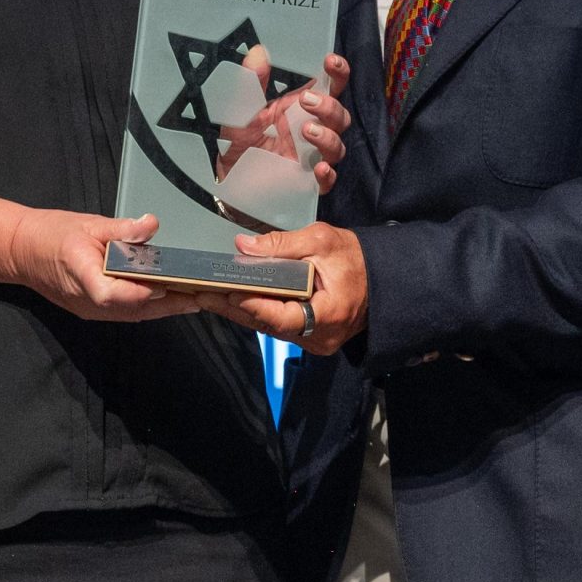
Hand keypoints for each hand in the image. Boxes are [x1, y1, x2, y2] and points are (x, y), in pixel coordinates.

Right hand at [10, 209, 204, 321]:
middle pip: (129, 309)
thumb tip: (150, 224)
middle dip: (166, 305)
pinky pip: (123, 313)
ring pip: (130, 315)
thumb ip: (121, 228)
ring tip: (192, 299)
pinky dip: (146, 307)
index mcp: (80, 272)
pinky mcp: (91, 311)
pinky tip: (167, 299)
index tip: (166, 285)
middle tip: (199, 297)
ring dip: (160, 309)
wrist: (21, 252)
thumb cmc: (53, 233)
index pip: (110, 293)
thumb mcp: (88, 223)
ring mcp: (88, 310)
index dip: (139, 292)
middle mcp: (85, 299)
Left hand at [201, 222, 367, 355]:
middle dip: (233, 308)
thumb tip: (242, 246)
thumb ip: (282, 245)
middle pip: (268, 325)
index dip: (253, 306)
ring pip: (269, 327)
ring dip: (239, 310)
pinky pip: (276, 325)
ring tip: (207, 295)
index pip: (283, 317)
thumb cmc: (355, 259)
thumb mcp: (321, 240)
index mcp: (329, 315)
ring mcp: (314, 341)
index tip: (227, 292)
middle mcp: (319, 337)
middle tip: (200, 294)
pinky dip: (254, 311)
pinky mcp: (308, 337)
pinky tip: (231, 300)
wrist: (381, 279)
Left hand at [234, 52, 355, 192]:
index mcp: (302, 108)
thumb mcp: (242, 109)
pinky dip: (328, 175)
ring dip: (328, 137)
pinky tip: (319, 169)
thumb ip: (251, 82)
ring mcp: (313, 158)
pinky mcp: (308, 183)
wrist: (229, 180)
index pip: (331, 87)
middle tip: (306, 101)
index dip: (338, 72)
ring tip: (307, 131)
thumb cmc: (241, 141)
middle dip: (328, 106)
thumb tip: (257, 52)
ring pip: (337, 146)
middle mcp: (314, 130)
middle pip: (339, 115)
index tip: (330, 61)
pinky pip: (328, 180)